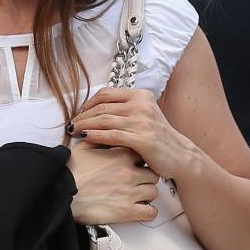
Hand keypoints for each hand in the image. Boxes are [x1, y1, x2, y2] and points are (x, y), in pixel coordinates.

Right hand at [66, 142, 159, 226]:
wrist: (62, 193)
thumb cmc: (70, 171)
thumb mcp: (83, 147)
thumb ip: (98, 137)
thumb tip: (102, 132)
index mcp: (122, 155)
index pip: (144, 154)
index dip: (140, 160)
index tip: (135, 164)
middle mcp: (130, 172)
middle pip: (152, 174)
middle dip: (146, 178)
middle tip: (136, 181)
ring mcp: (131, 192)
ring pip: (153, 192)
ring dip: (146, 194)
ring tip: (136, 196)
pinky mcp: (128, 211)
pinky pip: (150, 212)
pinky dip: (148, 212)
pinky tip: (140, 210)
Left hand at [69, 88, 193, 177]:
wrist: (179, 156)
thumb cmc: (157, 138)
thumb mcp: (143, 116)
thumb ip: (124, 109)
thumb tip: (94, 110)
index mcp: (140, 96)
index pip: (106, 94)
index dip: (88, 103)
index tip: (78, 113)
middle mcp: (141, 105)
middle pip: (102, 107)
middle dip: (82, 116)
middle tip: (70, 124)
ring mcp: (142, 121)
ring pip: (104, 120)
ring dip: (84, 125)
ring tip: (72, 131)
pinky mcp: (142, 138)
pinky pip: (111, 135)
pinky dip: (95, 135)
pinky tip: (85, 138)